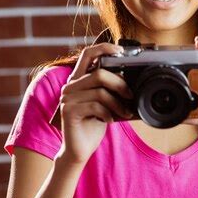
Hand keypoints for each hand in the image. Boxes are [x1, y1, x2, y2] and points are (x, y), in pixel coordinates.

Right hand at [56, 42, 133, 164]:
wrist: (80, 149)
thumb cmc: (94, 125)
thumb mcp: (106, 104)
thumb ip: (111, 90)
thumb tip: (130, 81)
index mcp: (79, 80)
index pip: (88, 54)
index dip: (104, 48)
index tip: (121, 51)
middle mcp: (70, 86)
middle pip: (99, 73)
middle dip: (120, 84)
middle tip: (131, 96)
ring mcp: (67, 98)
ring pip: (100, 92)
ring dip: (118, 104)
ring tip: (125, 113)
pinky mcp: (68, 111)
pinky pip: (96, 106)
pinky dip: (108, 114)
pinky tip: (110, 120)